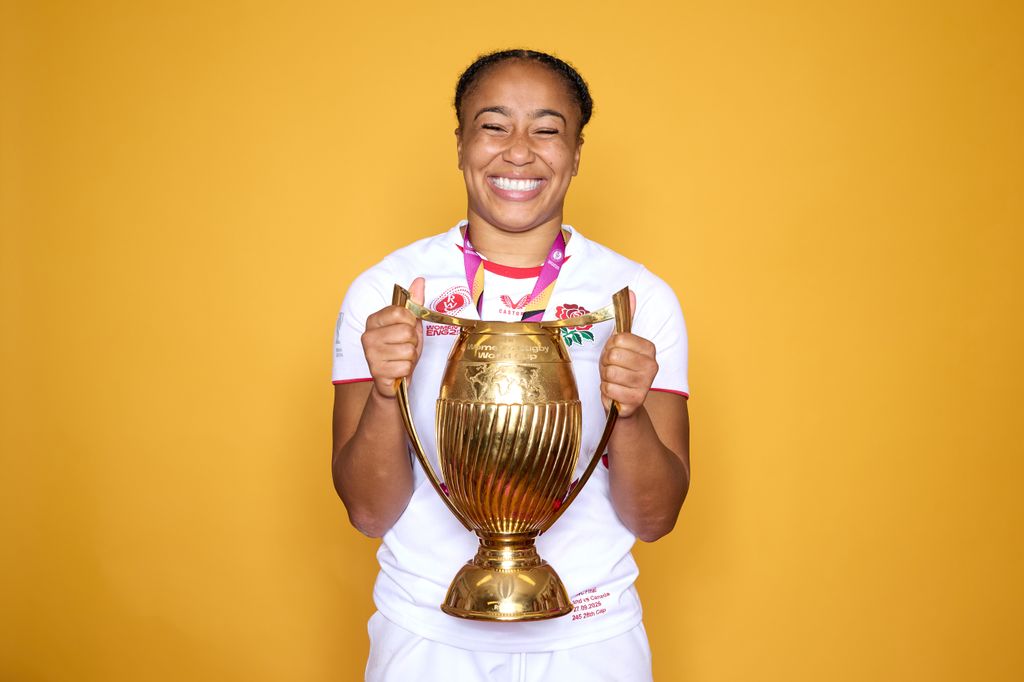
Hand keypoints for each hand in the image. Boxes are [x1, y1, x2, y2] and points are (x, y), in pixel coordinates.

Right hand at [361, 277, 424, 398]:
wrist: (394, 380)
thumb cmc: (401, 350)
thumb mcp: (410, 325)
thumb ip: (414, 303)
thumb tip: (419, 280)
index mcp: (374, 320)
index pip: (402, 312)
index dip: (411, 322)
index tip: (407, 329)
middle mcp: (368, 335)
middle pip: (407, 332)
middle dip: (413, 342)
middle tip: (405, 347)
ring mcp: (370, 354)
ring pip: (408, 351)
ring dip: (411, 357)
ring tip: (401, 359)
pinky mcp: (376, 371)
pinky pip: (405, 367)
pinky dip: (407, 370)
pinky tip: (398, 370)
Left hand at [599, 291, 657, 417]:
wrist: (624, 402)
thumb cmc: (620, 370)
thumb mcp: (620, 343)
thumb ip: (626, 318)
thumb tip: (630, 292)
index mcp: (649, 349)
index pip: (618, 339)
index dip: (610, 347)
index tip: (614, 354)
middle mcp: (652, 366)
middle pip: (613, 355)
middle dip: (606, 363)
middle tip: (612, 369)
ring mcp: (646, 384)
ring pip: (610, 373)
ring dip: (605, 378)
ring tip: (613, 381)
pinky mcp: (636, 401)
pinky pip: (609, 389)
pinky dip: (606, 392)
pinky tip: (614, 392)